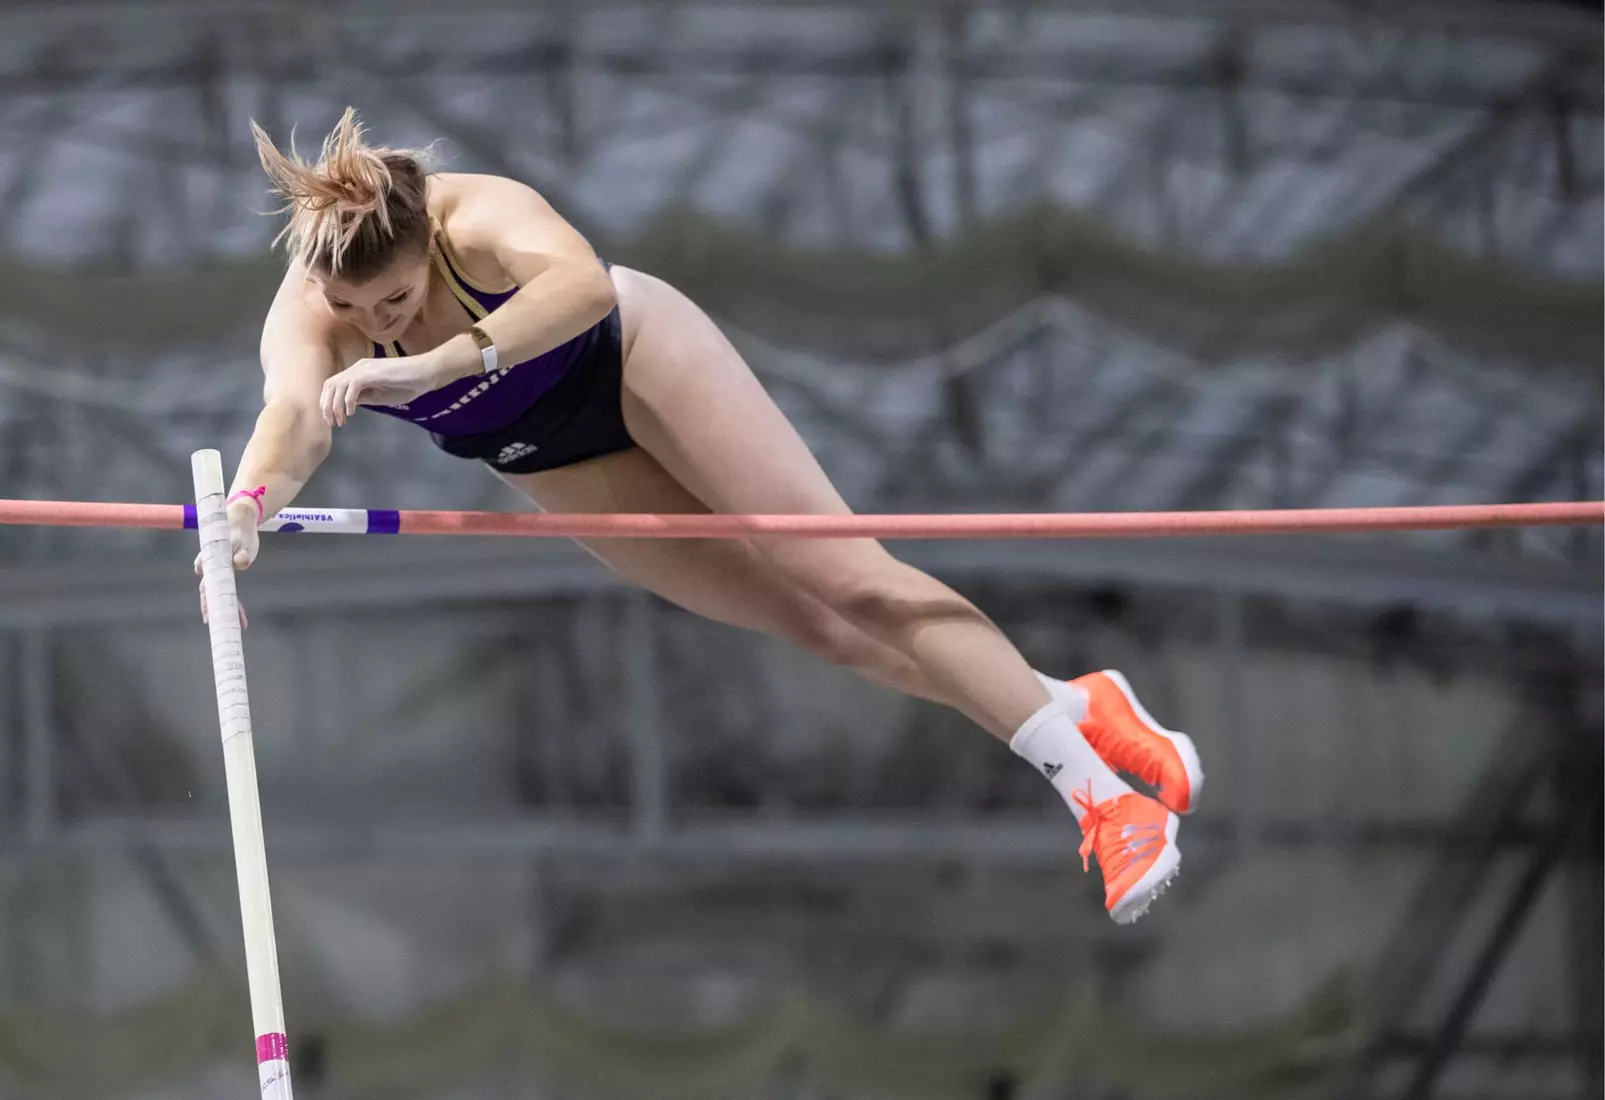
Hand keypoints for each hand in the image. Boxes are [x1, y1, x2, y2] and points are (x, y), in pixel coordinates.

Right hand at [193, 499, 258, 628]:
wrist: (238, 521)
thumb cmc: (241, 532)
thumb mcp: (245, 542)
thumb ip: (242, 554)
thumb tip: (240, 564)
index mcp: (211, 563)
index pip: (211, 588)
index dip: (214, 604)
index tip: (214, 618)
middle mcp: (208, 568)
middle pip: (211, 594)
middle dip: (219, 612)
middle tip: (228, 628)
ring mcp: (214, 570)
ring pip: (217, 594)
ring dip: (225, 609)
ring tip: (235, 624)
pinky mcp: (222, 571)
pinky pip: (224, 590)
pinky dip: (230, 601)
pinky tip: (235, 612)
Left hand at [320, 349, 468, 426]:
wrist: (426, 373)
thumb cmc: (408, 384)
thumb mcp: (381, 395)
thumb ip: (364, 397)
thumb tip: (348, 405)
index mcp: (358, 372)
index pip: (333, 385)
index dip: (328, 402)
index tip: (332, 419)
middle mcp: (357, 367)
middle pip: (329, 385)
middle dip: (327, 406)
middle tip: (332, 424)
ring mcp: (363, 369)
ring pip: (337, 386)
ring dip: (336, 406)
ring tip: (341, 421)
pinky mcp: (371, 373)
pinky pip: (352, 387)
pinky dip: (348, 401)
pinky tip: (353, 413)